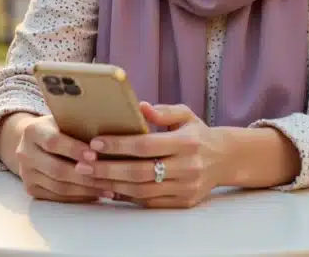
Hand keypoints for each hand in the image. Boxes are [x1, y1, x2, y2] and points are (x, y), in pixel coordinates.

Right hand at [10, 114, 102, 203]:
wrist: (33, 142)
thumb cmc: (59, 128)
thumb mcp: (64, 119)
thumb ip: (79, 124)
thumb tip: (109, 131)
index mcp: (32, 131)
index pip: (53, 142)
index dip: (74, 150)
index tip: (94, 155)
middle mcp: (24, 153)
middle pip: (56, 169)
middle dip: (84, 175)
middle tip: (107, 177)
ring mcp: (26, 174)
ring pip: (58, 187)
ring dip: (86, 190)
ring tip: (108, 189)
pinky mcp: (31, 189)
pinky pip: (57, 197)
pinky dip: (79, 198)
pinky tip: (97, 195)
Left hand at [76, 103, 220, 208]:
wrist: (225, 159)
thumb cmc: (197, 133)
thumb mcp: (185, 114)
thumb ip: (163, 111)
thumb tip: (140, 106)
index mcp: (187, 142)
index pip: (145, 145)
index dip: (118, 145)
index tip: (95, 142)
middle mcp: (188, 167)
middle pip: (139, 172)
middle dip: (107, 168)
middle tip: (83, 162)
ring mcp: (186, 187)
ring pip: (142, 190)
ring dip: (112, 184)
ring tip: (90, 175)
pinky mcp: (184, 202)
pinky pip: (150, 202)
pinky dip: (128, 196)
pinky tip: (110, 188)